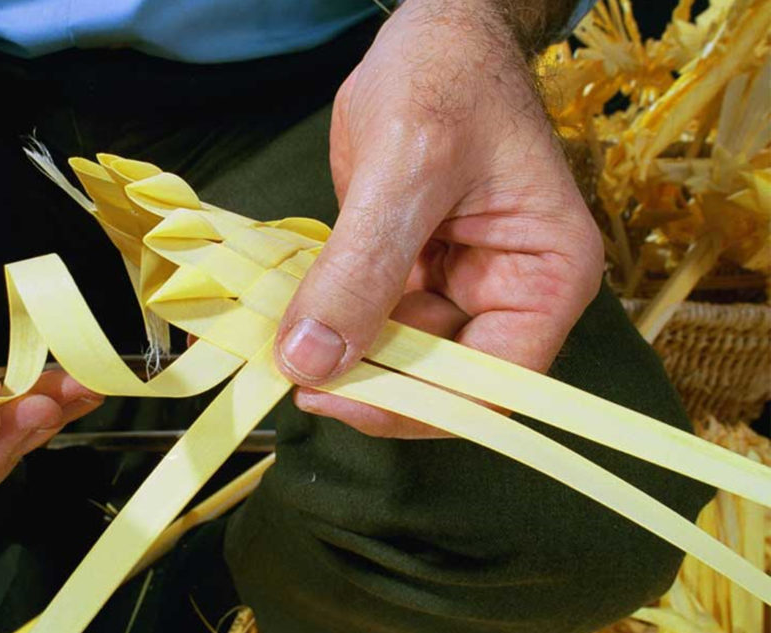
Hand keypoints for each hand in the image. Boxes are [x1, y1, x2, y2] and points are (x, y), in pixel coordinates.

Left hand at [275, 0, 602, 437]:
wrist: (432, 31)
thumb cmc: (446, 77)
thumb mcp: (407, 167)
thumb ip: (363, 267)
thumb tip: (312, 362)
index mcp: (545, 277)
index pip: (491, 384)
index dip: (414, 404)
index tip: (332, 396)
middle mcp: (507, 293)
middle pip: (440, 380)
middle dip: (368, 382)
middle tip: (291, 371)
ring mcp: (456, 286)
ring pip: (396, 356)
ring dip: (340, 355)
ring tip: (277, 344)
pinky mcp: (410, 272)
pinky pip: (369, 318)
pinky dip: (329, 322)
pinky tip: (285, 317)